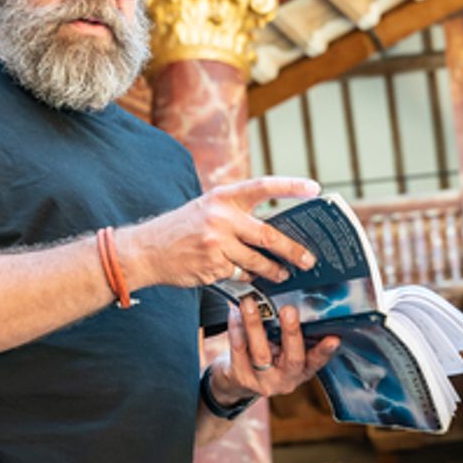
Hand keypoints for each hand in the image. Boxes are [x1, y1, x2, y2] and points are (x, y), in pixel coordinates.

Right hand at [118, 176, 319, 290]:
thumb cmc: (182, 227)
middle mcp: (221, 217)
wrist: (147, 250)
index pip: (264, 186)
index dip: (291, 186)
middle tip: (308, 259)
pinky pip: (240, 274)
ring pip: (257, 261)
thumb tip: (276, 227)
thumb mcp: (208, 208)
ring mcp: (216, 243)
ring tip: (284, 274)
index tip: (315, 189)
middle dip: (293, 250)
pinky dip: (247, 276)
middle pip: (269, 235)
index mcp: (224, 196)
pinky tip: (248, 277)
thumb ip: (237, 213)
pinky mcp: (212, 266)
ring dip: (274, 271)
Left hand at [207, 302, 338, 404]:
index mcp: (302, 370)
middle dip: (291, 332)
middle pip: (292, 358)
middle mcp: (287, 379)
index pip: (317, 360)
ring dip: (255, 325)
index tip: (334, 338)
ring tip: (250, 303)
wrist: (237, 381)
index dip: (325, 350)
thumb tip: (293, 296)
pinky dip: (236, 329)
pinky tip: (234, 313)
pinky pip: (239, 351)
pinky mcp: (243, 378)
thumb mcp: (284, 349)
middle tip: (289, 310)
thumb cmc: (267, 355)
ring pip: (261, 353)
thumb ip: (291, 333)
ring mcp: (264, 382)